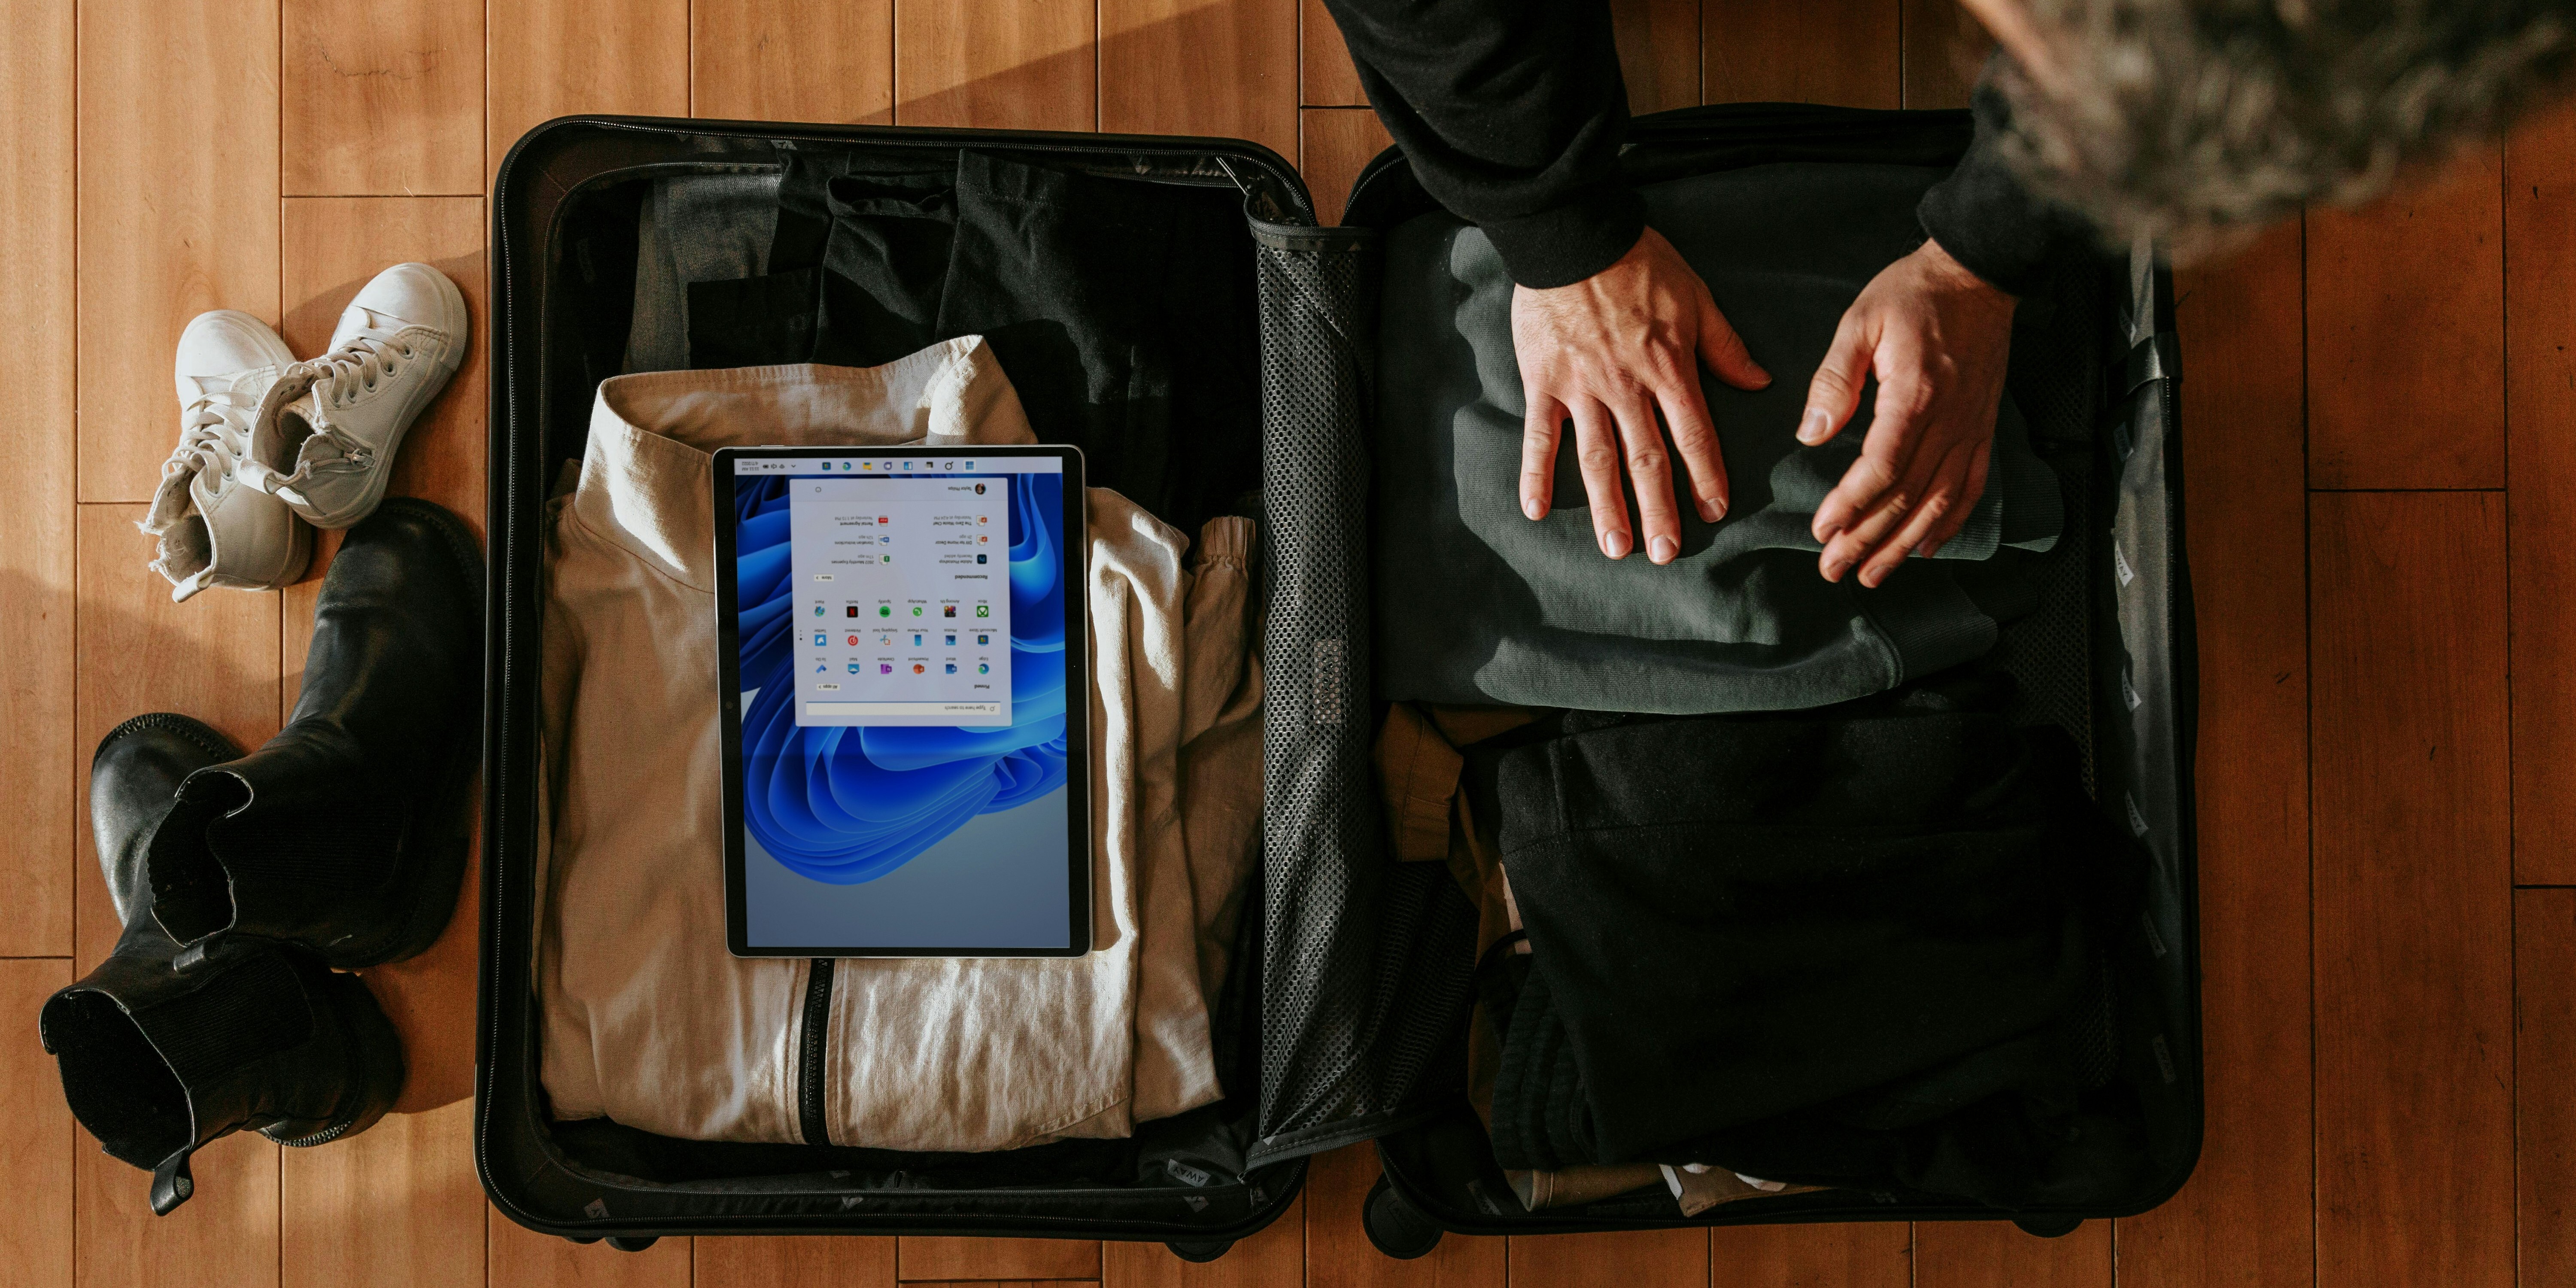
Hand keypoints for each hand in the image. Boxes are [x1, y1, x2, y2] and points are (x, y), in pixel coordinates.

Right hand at [1513, 227, 1771, 564]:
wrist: (1574, 235)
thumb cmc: (1639, 261)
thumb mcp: (1696, 297)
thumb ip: (1725, 346)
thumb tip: (1759, 383)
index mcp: (1668, 368)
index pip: (1694, 434)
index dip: (1706, 475)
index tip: (1714, 511)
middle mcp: (1627, 387)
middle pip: (1647, 459)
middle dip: (1658, 510)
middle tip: (1664, 554)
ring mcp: (1582, 388)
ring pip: (1597, 459)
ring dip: (1607, 507)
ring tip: (1615, 547)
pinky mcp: (1544, 381)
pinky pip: (1540, 435)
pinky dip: (1535, 474)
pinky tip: (1534, 510)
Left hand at [1800, 237, 2016, 585]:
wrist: (1978, 274)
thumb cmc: (1914, 293)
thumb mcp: (1861, 322)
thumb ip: (1834, 380)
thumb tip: (1811, 433)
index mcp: (1914, 395)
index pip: (1881, 467)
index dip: (1851, 504)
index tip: (1822, 529)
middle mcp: (1949, 420)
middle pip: (1907, 496)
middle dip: (1868, 539)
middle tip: (1833, 569)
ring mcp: (1972, 427)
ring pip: (1940, 502)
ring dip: (1904, 544)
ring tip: (1873, 574)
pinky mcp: (1984, 428)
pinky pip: (1972, 487)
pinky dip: (1950, 523)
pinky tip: (1926, 547)